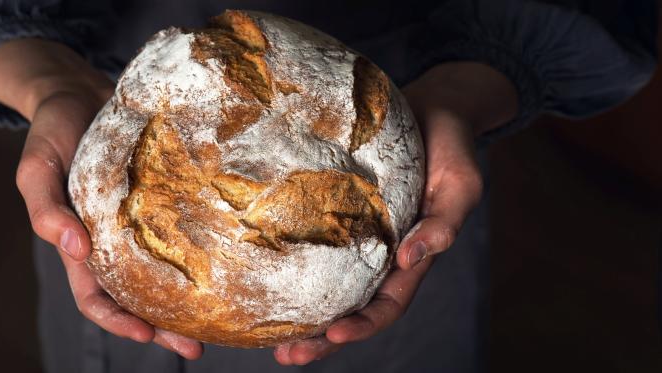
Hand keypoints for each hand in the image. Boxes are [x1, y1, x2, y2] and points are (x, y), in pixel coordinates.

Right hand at [0, 38, 203, 358]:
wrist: (79, 93)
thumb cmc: (52, 132)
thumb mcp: (36, 168)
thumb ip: (45, 208)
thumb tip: (72, 248)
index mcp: (81, 243)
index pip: (95, 297)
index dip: (117, 321)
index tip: (146, 335)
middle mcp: (114, 240)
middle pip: (138, 296)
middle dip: (162, 327)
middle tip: (196, 346)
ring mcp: (140, 221)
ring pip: (164, 271)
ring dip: (185, 299)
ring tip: (219, 318)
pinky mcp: (163, 197)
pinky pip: (181, 231)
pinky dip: (197, 251)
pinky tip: (226, 261)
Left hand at [273, 62, 518, 364]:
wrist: (431, 108)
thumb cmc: (451, 148)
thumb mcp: (460, 185)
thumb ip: (445, 222)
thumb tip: (412, 258)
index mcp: (411, 258)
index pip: (387, 306)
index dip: (362, 327)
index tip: (332, 336)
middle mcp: (380, 255)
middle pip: (350, 309)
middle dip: (322, 338)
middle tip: (287, 356)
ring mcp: (357, 235)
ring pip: (326, 284)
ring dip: (301, 314)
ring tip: (267, 335)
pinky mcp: (335, 211)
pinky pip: (312, 242)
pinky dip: (290, 264)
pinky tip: (260, 272)